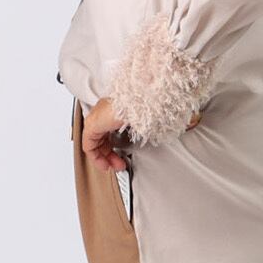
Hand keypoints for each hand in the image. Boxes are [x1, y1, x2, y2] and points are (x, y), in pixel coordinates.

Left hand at [83, 98, 203, 168]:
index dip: (113, 147)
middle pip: (100, 139)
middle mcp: (104, 113)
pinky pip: (88, 146)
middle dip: (109, 155)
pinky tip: (104, 164)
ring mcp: (97, 118)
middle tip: (120, 164)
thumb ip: (156, 124)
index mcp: (115, 109)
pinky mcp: (93, 124)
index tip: (122, 156)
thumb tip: (173, 128)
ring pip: (93, 144)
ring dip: (103, 159)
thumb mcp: (152, 117)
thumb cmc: (150, 101)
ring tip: (114, 167)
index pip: (108, 131)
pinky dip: (95, 157)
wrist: (144, 95)